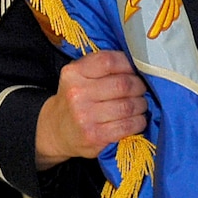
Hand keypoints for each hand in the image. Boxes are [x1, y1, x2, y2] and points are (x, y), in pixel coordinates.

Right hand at [35, 51, 148, 168]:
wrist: (56, 131)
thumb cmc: (74, 99)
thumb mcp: (78, 76)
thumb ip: (101, 66)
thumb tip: (136, 63)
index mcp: (73, 73)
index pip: (109, 61)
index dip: (128, 65)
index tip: (134, 70)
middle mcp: (77, 93)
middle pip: (123, 84)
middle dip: (139, 86)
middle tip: (141, 90)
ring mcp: (85, 116)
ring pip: (128, 106)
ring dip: (141, 105)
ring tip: (140, 105)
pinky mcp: (94, 136)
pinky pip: (127, 126)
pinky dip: (138, 122)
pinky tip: (137, 119)